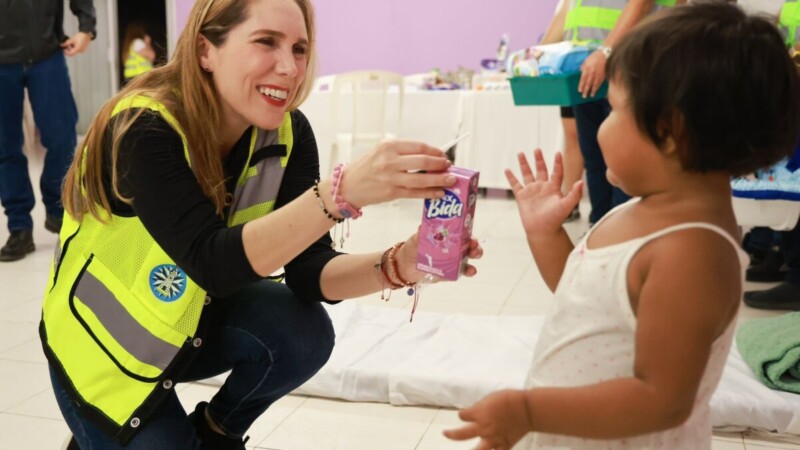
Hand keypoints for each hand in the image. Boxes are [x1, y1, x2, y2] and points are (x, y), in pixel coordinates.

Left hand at [61, 32, 91, 55]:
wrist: (86, 35)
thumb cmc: (80, 36)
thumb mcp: (72, 39)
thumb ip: (66, 43)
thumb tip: (62, 45)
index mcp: (78, 49)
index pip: (71, 54)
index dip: (66, 52)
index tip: (64, 49)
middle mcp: (80, 51)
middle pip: (72, 52)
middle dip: (69, 49)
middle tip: (67, 44)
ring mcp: (82, 50)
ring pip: (74, 51)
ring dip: (71, 48)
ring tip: (71, 42)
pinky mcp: (83, 49)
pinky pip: (77, 50)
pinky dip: (74, 47)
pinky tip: (74, 43)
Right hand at [337, 140, 454, 207]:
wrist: (347, 186)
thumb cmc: (366, 167)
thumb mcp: (380, 151)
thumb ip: (402, 151)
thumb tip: (428, 155)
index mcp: (389, 146)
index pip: (419, 147)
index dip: (435, 151)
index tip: (443, 155)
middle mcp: (390, 160)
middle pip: (423, 162)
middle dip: (440, 165)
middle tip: (449, 167)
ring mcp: (391, 178)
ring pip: (422, 180)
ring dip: (439, 180)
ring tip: (450, 180)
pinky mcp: (391, 193)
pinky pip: (415, 193)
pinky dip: (429, 193)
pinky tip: (439, 193)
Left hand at [395, 231, 482, 283]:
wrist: (404, 265)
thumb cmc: (413, 248)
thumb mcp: (417, 238)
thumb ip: (421, 232)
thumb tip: (423, 225)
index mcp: (446, 237)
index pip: (461, 233)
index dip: (468, 232)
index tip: (469, 233)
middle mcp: (453, 248)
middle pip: (469, 245)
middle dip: (474, 244)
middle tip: (474, 244)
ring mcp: (453, 261)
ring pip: (468, 258)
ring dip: (475, 255)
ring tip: (475, 254)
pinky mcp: (450, 273)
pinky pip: (462, 272)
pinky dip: (469, 271)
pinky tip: (471, 271)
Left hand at [444, 390, 531, 449]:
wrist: (527, 409)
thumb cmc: (508, 399)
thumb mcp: (490, 398)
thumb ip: (480, 407)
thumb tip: (475, 412)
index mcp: (479, 413)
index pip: (462, 415)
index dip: (463, 414)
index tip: (465, 414)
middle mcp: (483, 428)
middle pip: (461, 434)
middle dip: (451, 434)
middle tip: (445, 433)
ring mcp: (493, 439)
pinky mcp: (504, 445)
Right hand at [505, 150, 581, 236]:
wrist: (542, 230)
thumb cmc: (555, 219)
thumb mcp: (566, 205)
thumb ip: (574, 194)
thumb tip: (581, 182)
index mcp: (554, 188)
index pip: (556, 172)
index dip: (557, 163)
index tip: (558, 153)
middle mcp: (542, 187)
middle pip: (541, 169)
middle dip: (539, 159)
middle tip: (537, 149)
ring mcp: (531, 191)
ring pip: (527, 174)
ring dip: (524, 164)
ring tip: (521, 153)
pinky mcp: (522, 196)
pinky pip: (515, 184)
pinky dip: (511, 177)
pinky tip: (507, 170)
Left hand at [578, 50, 606, 97]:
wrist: (605, 54)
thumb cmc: (594, 57)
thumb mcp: (586, 60)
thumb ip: (583, 67)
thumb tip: (580, 72)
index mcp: (587, 68)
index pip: (583, 79)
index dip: (581, 85)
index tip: (579, 91)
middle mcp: (592, 72)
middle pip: (588, 83)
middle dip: (586, 90)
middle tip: (584, 96)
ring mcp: (598, 74)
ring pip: (595, 84)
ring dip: (593, 90)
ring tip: (591, 95)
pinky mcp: (603, 75)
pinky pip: (600, 82)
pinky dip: (598, 87)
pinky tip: (596, 90)